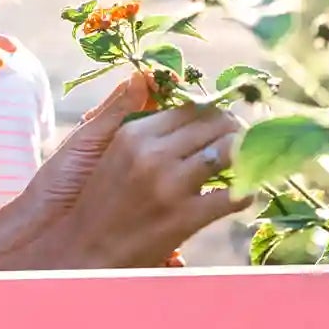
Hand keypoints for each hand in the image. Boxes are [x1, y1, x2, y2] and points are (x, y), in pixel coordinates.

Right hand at [20, 75, 248, 268]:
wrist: (82, 252)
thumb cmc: (97, 201)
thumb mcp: (107, 150)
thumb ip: (125, 112)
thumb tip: (143, 76)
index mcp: (135, 134)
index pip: (192, 107)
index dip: (214, 112)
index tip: (222, 123)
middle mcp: (154, 154)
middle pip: (217, 123)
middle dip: (235, 129)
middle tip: (241, 140)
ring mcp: (171, 186)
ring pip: (231, 151)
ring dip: (245, 155)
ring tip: (244, 162)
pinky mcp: (185, 218)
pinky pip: (235, 195)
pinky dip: (245, 192)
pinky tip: (241, 193)